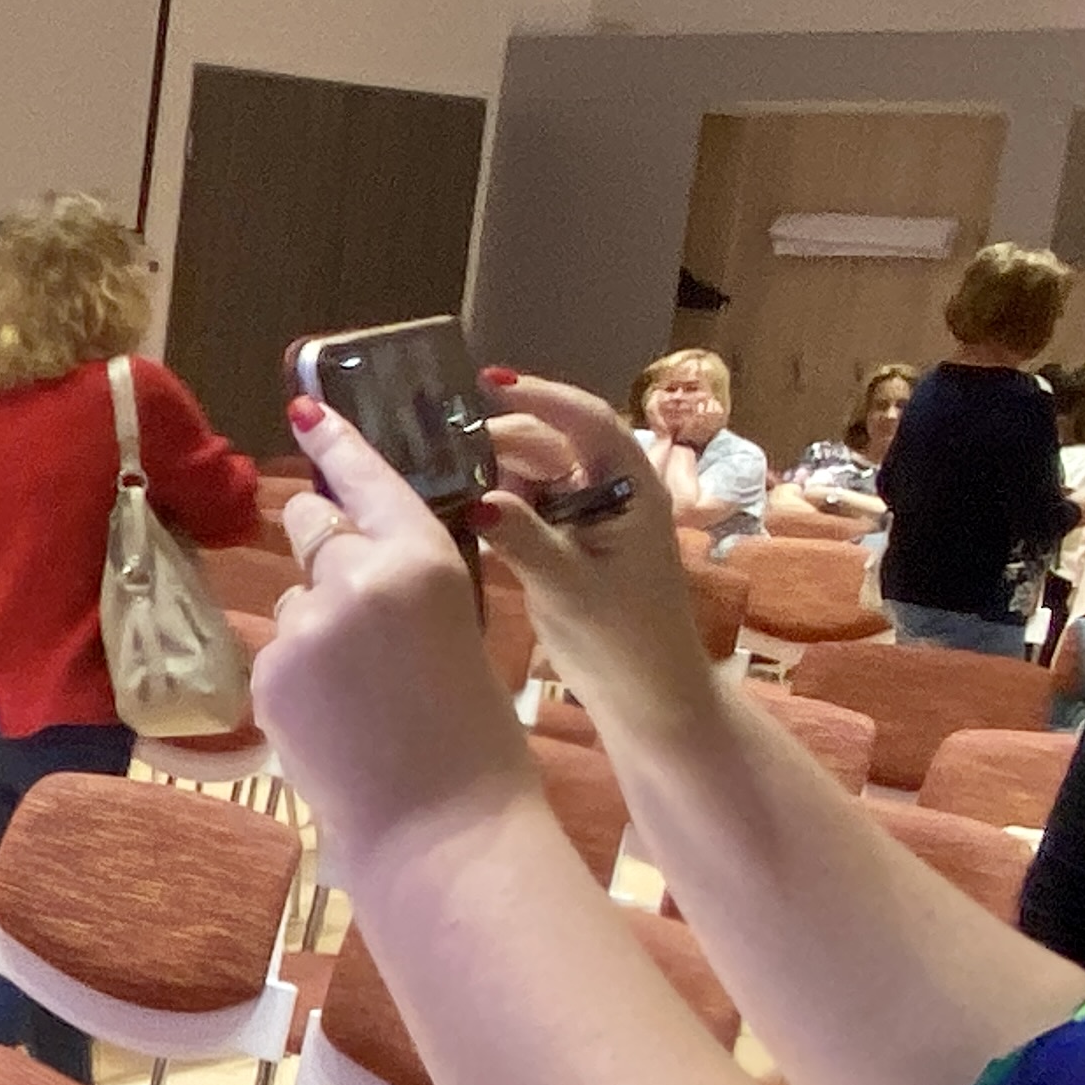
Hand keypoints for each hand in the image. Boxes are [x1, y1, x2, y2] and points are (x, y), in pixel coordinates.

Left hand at [255, 395, 545, 866]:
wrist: (440, 825)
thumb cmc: (470, 732)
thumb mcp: (458, 625)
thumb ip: (408, 578)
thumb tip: (360, 550)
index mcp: (422, 556)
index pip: (366, 479)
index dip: (334, 443)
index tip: (304, 410)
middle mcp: (357, 575)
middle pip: (311, 525)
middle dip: (323, 545)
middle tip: (352, 604)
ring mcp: (305, 625)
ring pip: (293, 598)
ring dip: (315, 627)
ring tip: (362, 694)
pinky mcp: (269, 673)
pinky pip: (276, 653)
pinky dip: (298, 679)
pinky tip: (336, 720)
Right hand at [449, 373, 724, 729]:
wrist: (650, 700)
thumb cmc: (624, 641)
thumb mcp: (569, 586)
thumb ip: (523, 538)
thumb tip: (475, 500)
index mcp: (630, 487)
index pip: (585, 419)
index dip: (539, 396)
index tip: (486, 383)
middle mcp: (608, 491)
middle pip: (548, 444)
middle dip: (497, 440)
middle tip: (435, 448)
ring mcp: (585, 518)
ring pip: (530, 475)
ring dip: (489, 473)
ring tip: (434, 474)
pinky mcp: (564, 545)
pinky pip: (523, 509)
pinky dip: (492, 507)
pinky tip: (452, 512)